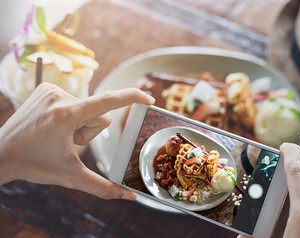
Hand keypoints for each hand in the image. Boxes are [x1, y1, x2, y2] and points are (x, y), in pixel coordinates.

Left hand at [0, 83, 154, 199]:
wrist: (1, 154)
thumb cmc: (35, 165)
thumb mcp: (71, 177)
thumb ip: (103, 188)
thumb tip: (129, 197)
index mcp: (67, 115)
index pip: (108, 101)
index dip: (132, 98)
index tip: (148, 98)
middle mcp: (59, 97)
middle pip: (98, 114)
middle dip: (90, 131)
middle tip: (67, 142)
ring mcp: (51, 90)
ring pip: (87, 107)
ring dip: (80, 123)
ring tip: (58, 135)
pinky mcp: (46, 88)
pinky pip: (75, 100)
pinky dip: (71, 114)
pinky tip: (53, 125)